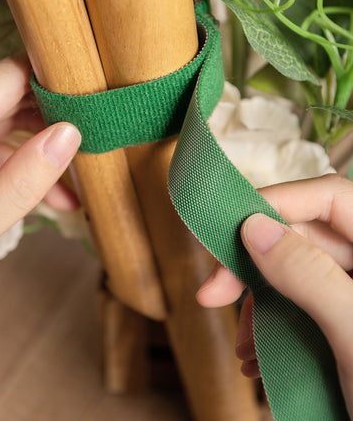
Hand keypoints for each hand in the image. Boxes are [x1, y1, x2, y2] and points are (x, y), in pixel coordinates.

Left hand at [0, 56, 80, 295]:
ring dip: (44, 154)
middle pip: (8, 102)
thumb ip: (16, 186)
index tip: (96, 95)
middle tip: (101, 137)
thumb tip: (68, 136)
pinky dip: (23, 174)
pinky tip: (55, 202)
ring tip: (80, 183)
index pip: (6, 78)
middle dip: (56, 119)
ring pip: (4, 130)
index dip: (52, 80)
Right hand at [196, 175, 352, 417]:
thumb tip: (255, 228)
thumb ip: (310, 275)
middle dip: (255, 266)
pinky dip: (272, 328)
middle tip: (213, 294)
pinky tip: (258, 357)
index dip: (278, 202)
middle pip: (304, 237)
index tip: (231, 232)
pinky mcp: (343, 324)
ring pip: (296, 275)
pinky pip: (300, 308)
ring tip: (244, 346)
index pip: (329, 196)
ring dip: (259, 305)